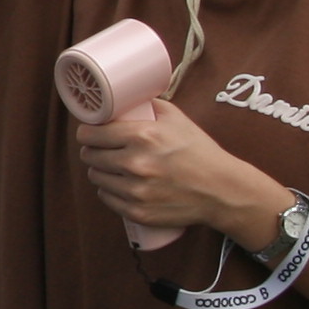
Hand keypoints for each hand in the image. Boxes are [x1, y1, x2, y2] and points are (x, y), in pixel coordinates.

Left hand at [68, 99, 286, 244]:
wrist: (221, 190)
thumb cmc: (199, 151)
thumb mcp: (177, 119)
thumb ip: (148, 104)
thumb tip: (124, 96)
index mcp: (143, 136)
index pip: (92, 134)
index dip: (87, 132)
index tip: (89, 132)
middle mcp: (136, 164)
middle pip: (90, 156)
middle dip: (92, 150)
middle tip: (100, 148)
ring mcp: (136, 191)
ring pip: (96, 178)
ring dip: (100, 171)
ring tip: (111, 166)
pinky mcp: (138, 212)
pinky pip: (107, 199)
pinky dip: (109, 191)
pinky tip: (118, 184)